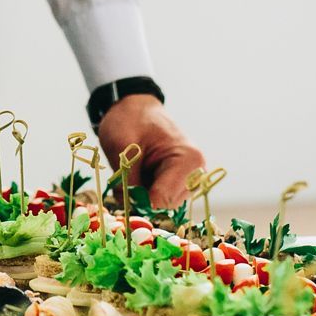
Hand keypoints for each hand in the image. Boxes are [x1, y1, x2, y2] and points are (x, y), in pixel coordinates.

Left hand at [96, 94, 205, 208]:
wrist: (135, 106)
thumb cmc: (130, 119)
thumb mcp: (121, 146)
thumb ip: (127, 181)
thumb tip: (128, 209)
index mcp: (188, 160)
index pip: (163, 199)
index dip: (137, 202)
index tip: (120, 196)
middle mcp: (195, 174)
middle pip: (163, 206)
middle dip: (140, 199)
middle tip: (124, 179)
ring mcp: (189, 180)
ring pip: (161, 206)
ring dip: (142, 196)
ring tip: (134, 171)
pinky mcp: (180, 184)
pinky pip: (160, 200)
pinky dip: (145, 193)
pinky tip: (139, 175)